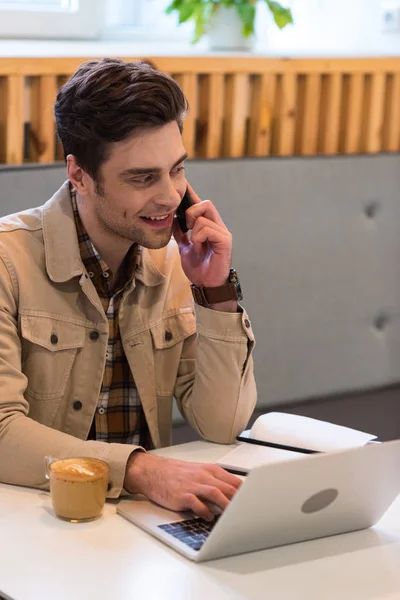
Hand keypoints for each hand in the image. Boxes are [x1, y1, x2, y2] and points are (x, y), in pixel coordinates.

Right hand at [124, 453, 241, 520]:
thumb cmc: (177, 474)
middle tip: (249, 512)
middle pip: (228, 488)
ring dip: (227, 506)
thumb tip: (234, 495)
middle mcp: (204, 476)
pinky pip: (198, 504)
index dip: (246, 492)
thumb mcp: (199, 472)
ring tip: (234, 517)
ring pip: (216, 494)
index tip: (256, 502)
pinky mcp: (183, 496)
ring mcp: (193, 485)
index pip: (234, 481)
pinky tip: (209, 518)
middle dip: (240, 501)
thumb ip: (216, 482)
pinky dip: (206, 512)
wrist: (153, 472)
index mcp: (210, 470)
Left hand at [172, 183, 231, 288]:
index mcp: (208, 226)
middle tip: (187, 228)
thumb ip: (180, 233)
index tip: (181, 183)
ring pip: (203, 217)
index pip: (200, 204)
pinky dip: (198, 238)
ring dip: (193, 231)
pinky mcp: (225, 241)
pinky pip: (207, 229)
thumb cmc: (199, 268)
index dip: (191, 194)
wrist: (206, 285)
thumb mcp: (184, 247)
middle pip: (205, 203)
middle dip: (190, 212)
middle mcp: (217, 226)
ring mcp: (222, 233)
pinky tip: (199, 247)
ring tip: (195, 245)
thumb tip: (172, 220)